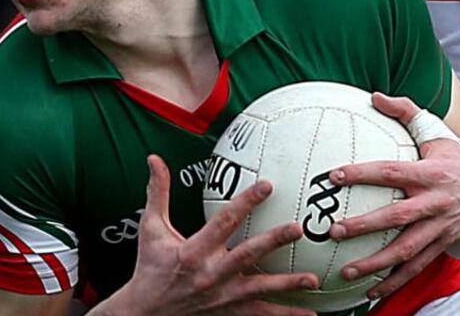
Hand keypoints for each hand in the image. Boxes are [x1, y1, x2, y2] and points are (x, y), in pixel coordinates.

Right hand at [95, 155, 318, 315]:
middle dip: (273, 241)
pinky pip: (260, 314)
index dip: (245, 202)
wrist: (146, 312)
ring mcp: (222, 296)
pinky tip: (310, 312)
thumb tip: (154, 159)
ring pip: (259, 288)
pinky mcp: (229, 311)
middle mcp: (211, 274)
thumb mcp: (151, 228)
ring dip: (287, 284)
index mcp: (194, 251)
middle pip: (247, 255)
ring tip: (313, 279)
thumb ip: (157, 192)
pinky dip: (285, 314)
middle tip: (298, 229)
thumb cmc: (150, 267)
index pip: (224, 221)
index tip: (267, 185)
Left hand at [325, 93, 459, 299]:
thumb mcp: (435, 131)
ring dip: (376, 263)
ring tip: (347, 271)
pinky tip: (370, 292)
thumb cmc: (455, 157)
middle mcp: (435, 203)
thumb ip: (405, 110)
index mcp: (430, 173)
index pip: (392, 172)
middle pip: (398, 217)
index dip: (363, 173)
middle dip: (365, 225)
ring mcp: (439, 228)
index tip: (334, 175)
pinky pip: (416, 267)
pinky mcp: (441, 245)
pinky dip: (394, 281)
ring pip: (406, 250)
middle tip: (334, 231)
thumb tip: (374, 95)